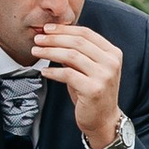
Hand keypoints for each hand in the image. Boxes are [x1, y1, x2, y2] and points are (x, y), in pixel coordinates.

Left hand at [31, 17, 126, 148]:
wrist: (104, 119)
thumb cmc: (92, 91)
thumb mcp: (88, 68)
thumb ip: (77, 52)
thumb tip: (53, 36)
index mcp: (113, 53)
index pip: (86, 33)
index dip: (64, 29)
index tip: (47, 28)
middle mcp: (111, 62)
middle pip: (77, 42)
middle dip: (54, 38)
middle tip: (37, 39)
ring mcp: (104, 76)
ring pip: (71, 56)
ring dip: (50, 52)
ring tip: (36, 51)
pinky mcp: (93, 89)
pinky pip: (67, 74)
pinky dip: (53, 71)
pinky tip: (44, 71)